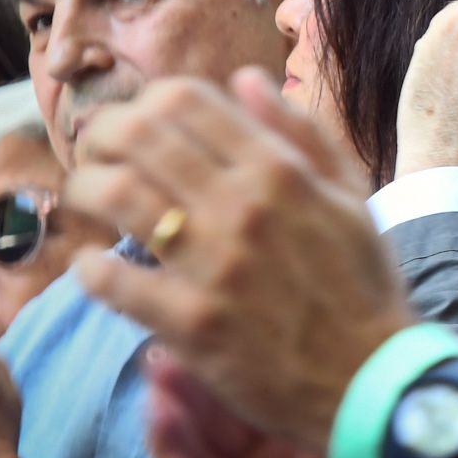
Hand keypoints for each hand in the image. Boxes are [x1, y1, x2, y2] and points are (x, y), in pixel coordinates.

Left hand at [65, 73, 417, 448]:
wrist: (370, 378)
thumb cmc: (362, 285)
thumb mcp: (351, 195)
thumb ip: (301, 133)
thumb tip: (245, 79)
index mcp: (279, 170)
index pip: (183, 100)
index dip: (145, 102)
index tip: (138, 125)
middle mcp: (241, 207)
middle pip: (137, 135)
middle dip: (102, 137)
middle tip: (98, 156)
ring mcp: (213, 265)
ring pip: (115, 195)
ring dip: (87, 189)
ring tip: (88, 200)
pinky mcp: (190, 323)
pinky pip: (112, 281)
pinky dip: (92, 269)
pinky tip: (97, 268)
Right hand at [145, 350, 457, 457]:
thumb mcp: (385, 444)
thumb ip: (349, 398)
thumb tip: (337, 320)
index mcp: (295, 431)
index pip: (244, 390)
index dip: (218, 363)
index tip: (199, 327)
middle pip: (206, 426)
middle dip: (181, 394)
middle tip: (164, 364)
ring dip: (171, 444)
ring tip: (163, 413)